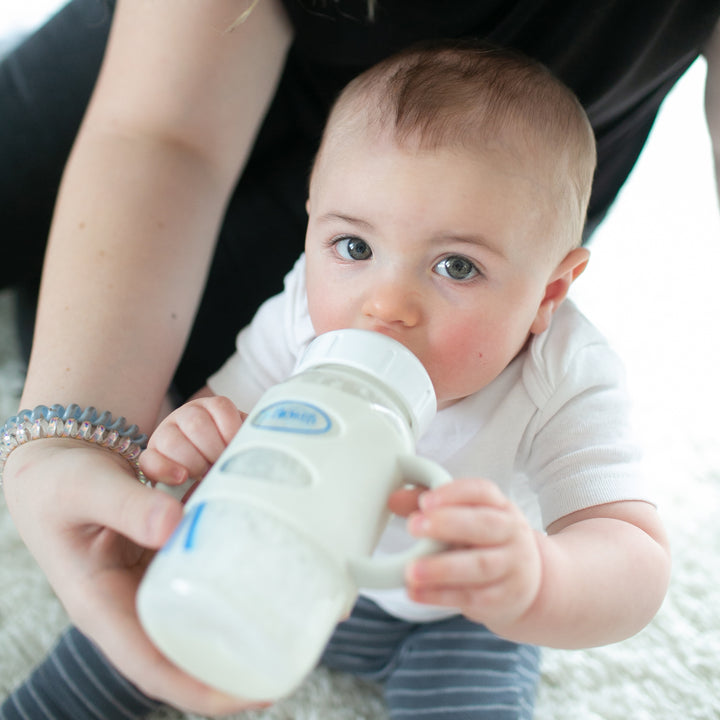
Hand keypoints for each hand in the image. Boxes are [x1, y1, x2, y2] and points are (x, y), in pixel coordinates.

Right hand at [2, 439, 265, 713]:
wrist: (57, 463)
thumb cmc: (59, 482)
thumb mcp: (85, 490)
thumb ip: (126, 504)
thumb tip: (175, 524)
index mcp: (102, 607)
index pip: (154, 667)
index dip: (202, 689)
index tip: (255, 694)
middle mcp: (131, 603)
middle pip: (187, 652)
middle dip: (235, 665)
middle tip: (289, 657)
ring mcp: (151, 582)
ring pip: (200, 616)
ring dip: (240, 623)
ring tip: (291, 622)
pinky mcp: (165, 558)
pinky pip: (203, 576)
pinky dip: (232, 577)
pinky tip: (268, 567)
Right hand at [139, 395, 244, 485]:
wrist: (202, 479)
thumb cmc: (226, 459)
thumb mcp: (238, 445)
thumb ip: (246, 440)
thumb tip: (256, 456)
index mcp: (210, 409)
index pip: (221, 407)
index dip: (231, 430)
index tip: (235, 448)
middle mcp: (185, 416)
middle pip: (197, 423)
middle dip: (212, 449)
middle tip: (219, 464)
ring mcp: (164, 435)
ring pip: (172, 440)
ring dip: (193, 461)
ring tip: (204, 473)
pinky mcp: (150, 457)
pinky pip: (150, 460)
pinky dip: (166, 469)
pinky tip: (182, 478)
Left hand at [397, 478, 542, 630]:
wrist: (529, 585)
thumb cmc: (487, 543)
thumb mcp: (467, 519)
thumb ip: (430, 507)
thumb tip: (393, 499)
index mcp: (500, 507)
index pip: (482, 492)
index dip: (453, 494)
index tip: (425, 500)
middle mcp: (511, 534)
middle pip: (485, 525)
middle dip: (448, 524)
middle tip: (413, 526)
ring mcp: (511, 568)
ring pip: (479, 566)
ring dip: (442, 568)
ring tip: (411, 570)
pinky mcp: (502, 599)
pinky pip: (471, 597)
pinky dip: (440, 595)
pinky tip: (415, 591)